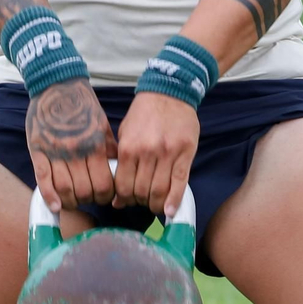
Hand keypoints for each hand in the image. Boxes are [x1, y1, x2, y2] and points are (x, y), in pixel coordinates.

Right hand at [25, 79, 116, 213]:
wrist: (57, 85)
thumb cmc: (83, 106)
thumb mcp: (103, 125)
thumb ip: (109, 150)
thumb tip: (118, 172)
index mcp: (95, 144)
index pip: (103, 185)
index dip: (106, 196)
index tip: (106, 196)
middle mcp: (75, 151)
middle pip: (84, 191)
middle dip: (89, 200)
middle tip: (89, 199)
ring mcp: (55, 152)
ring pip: (63, 189)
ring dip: (70, 202)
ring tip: (74, 201)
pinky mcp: (37, 151)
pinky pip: (42, 180)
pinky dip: (48, 197)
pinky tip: (55, 206)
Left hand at [113, 92, 199, 219]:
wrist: (169, 92)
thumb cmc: (144, 113)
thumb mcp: (125, 133)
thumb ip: (121, 164)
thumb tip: (117, 198)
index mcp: (128, 147)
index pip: (123, 187)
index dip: (124, 199)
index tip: (127, 200)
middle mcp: (147, 152)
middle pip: (141, 192)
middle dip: (140, 202)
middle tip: (142, 201)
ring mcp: (167, 153)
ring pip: (159, 191)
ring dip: (155, 204)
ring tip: (155, 204)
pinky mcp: (185, 153)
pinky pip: (180, 183)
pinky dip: (174, 201)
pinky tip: (170, 212)